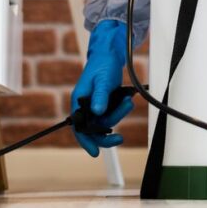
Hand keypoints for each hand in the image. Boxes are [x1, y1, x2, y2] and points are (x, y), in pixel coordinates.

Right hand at [70, 20, 134, 156]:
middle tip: (120, 138)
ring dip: (118, 115)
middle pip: (93, 129)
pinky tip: (126, 100)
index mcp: (79, 101)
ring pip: (106, 122)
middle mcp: (85, 106)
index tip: (95, 152)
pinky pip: (112, 114)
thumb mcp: (102, 81)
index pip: (79, 127)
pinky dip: (120, 110)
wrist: (110, 56)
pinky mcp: (105, 104)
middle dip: (106, 134)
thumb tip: (98, 112)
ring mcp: (95, 106)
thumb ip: (100, 96)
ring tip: (128, 103)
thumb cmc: (102, 65)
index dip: (85, 141)